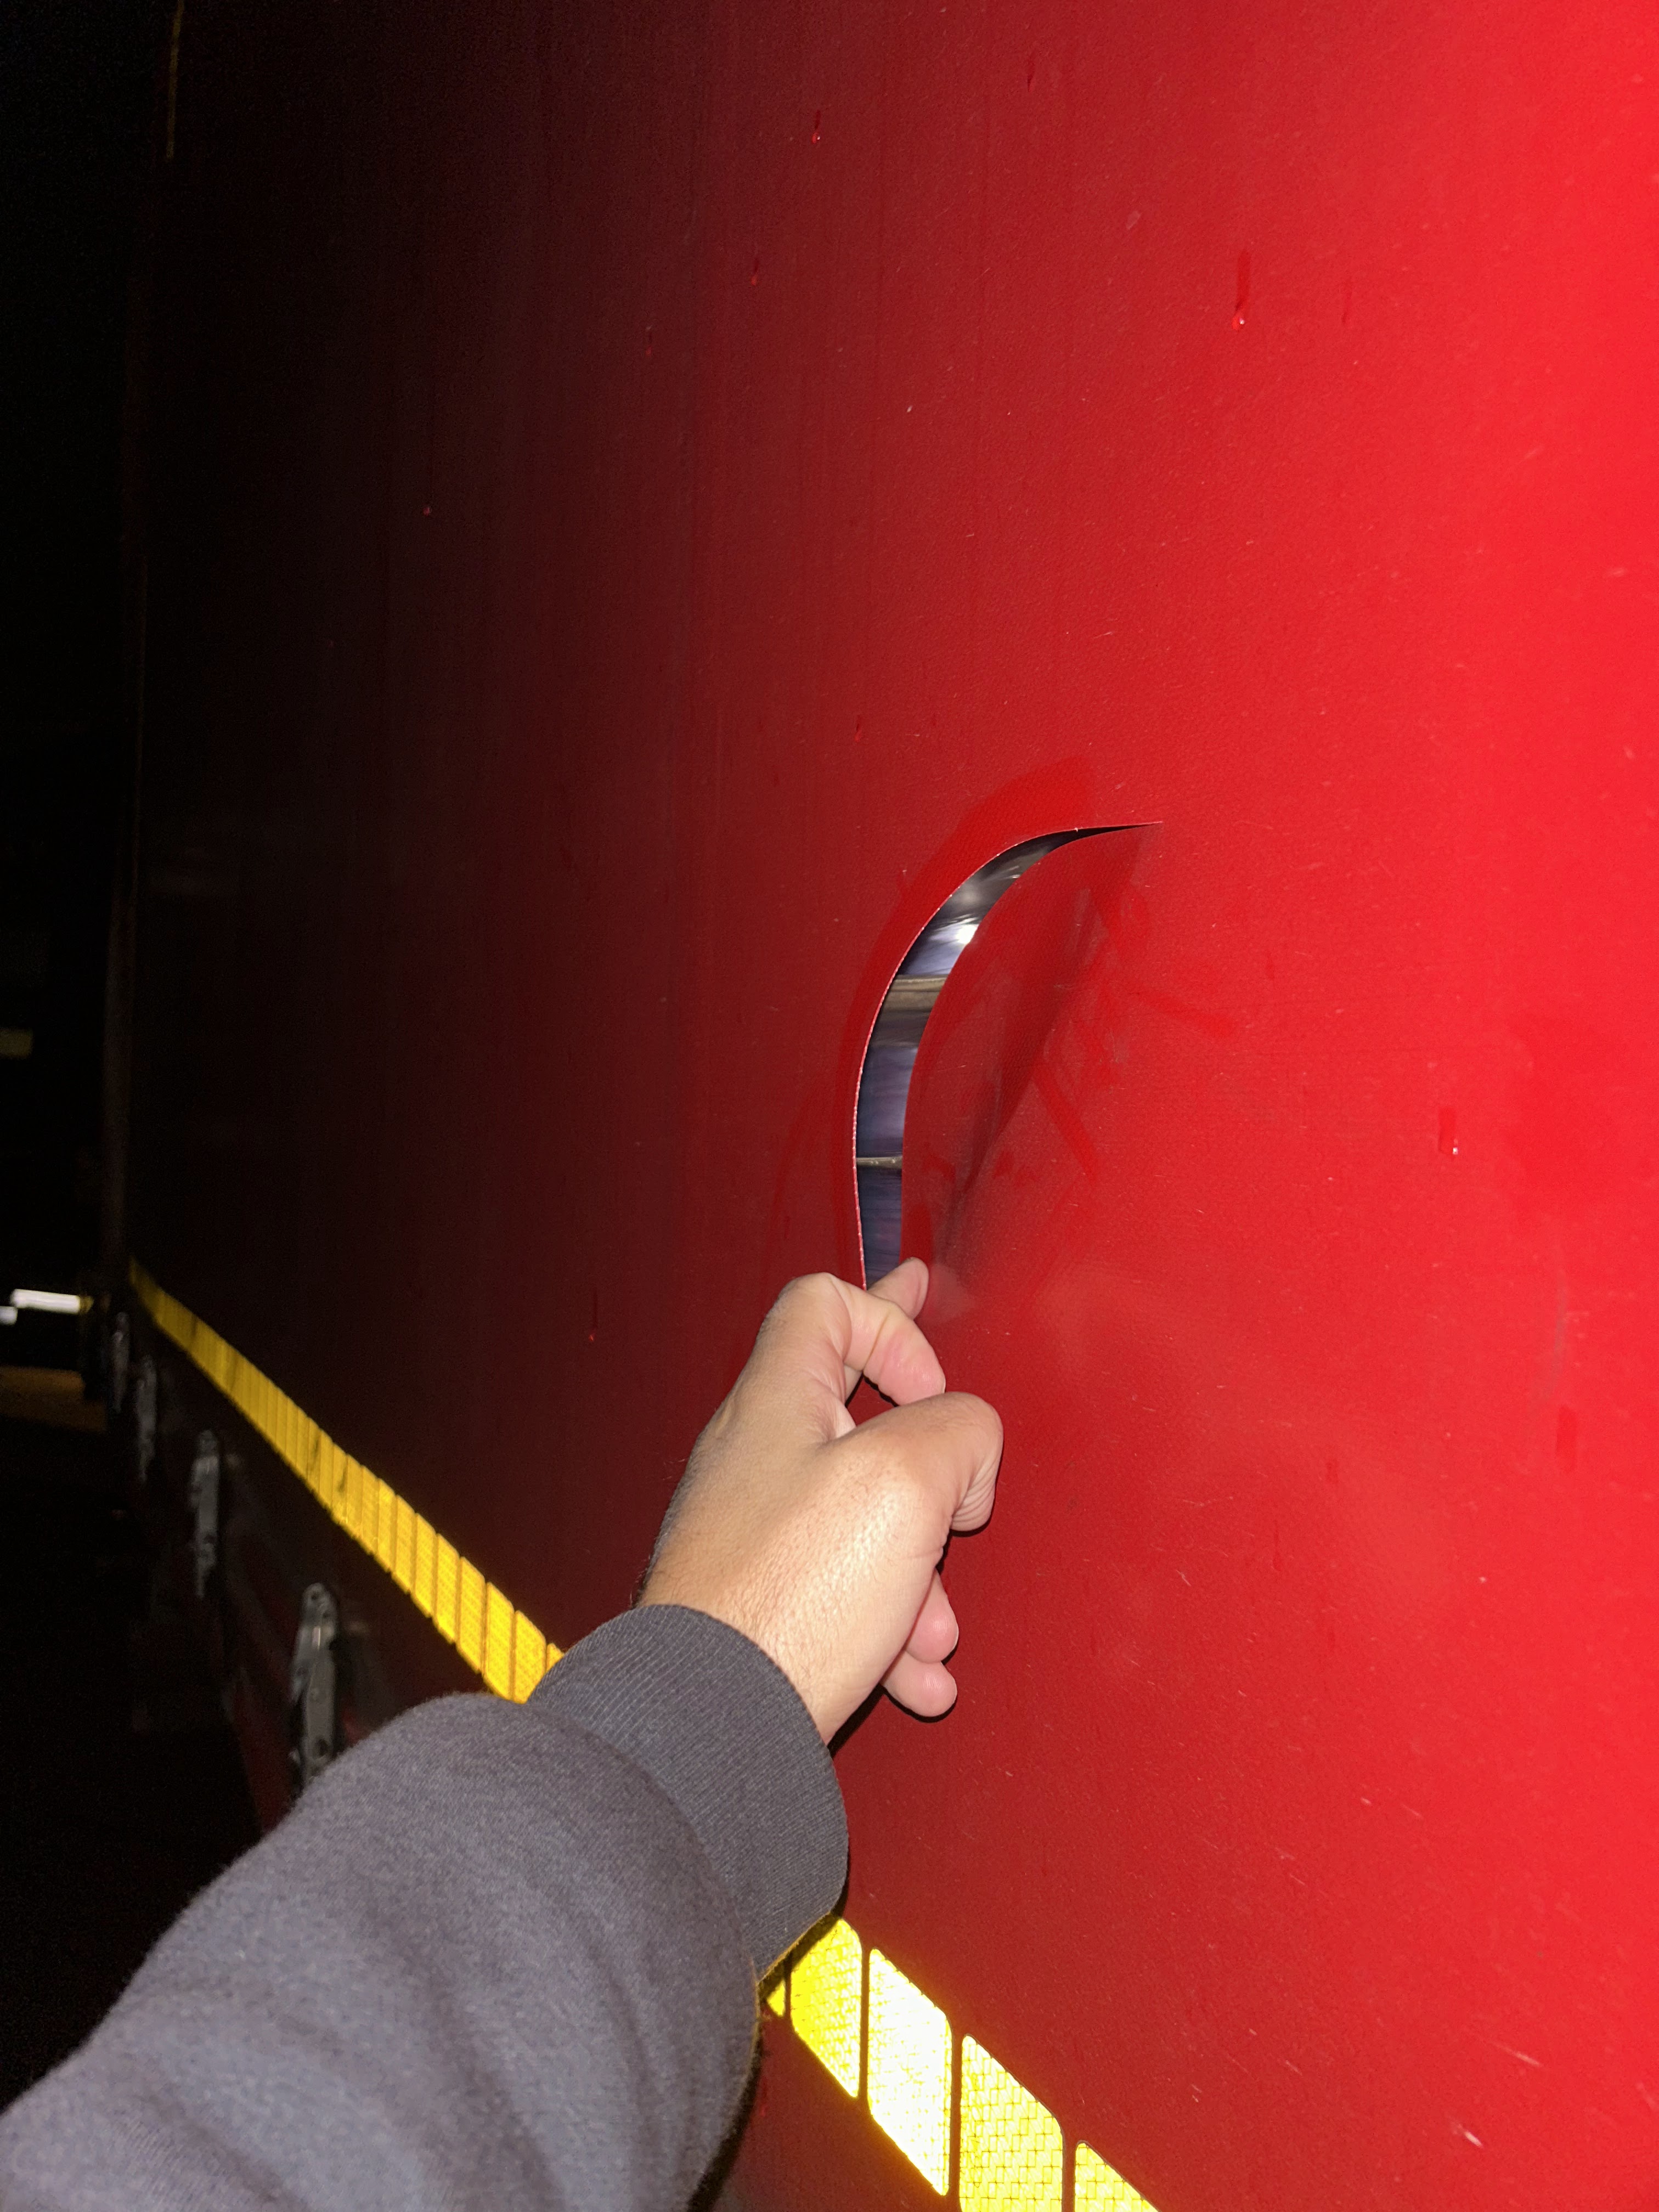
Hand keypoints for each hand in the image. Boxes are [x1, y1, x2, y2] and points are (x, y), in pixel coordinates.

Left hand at [639, 1261, 1002, 1740]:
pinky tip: (916, 1679)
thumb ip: (956, 1432)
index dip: (891, 1323)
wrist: (710, 1722)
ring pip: (862, 1525)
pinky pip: (842, 1599)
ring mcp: (753, 1535)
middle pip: (856, 1424)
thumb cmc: (789, 1593)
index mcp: (777, 1403)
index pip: (823, 1305)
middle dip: (931, 1474)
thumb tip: (965, 1451)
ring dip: (920, 1577)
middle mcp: (756, 1461)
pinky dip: (889, 1634)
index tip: (936, 1388)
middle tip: (963, 1490)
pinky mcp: (758, 1606)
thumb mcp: (905, 1480)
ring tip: (937, 1631)